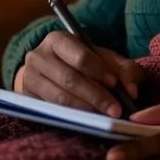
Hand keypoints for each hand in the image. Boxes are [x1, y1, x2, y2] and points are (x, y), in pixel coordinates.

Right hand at [14, 30, 143, 117]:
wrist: (50, 72)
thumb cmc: (83, 64)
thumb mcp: (104, 60)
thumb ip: (124, 70)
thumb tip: (132, 91)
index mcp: (57, 39)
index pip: (79, 56)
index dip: (98, 70)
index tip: (115, 84)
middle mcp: (38, 56)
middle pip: (69, 79)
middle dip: (95, 95)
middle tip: (116, 110)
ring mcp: (29, 77)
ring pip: (59, 97)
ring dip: (85, 109)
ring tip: (105, 117)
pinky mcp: (26, 98)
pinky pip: (51, 110)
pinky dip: (72, 116)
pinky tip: (88, 120)